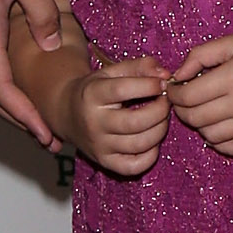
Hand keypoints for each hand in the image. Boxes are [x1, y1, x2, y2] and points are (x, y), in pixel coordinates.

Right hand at [63, 55, 171, 177]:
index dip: (150, 85)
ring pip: (139, 144)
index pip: (124, 89)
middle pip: (136, 122)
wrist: (66, 113)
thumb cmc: (96, 89)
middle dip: (160, 110)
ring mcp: (98, 145)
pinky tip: (151, 140)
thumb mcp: (112, 71)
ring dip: (160, 130)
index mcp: (92, 94)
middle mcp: (93, 123)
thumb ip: (140, 66)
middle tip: (165, 102)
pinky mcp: (104, 162)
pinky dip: (151, 155)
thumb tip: (165, 75)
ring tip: (161, 118)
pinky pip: (134, 166)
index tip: (162, 83)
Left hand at [167, 22, 232, 158]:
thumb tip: (178, 76)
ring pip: (211, 136)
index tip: (173, 87)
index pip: (187, 97)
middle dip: (181, 110)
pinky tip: (218, 129)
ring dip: (199, 125)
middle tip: (184, 99)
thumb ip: (201, 55)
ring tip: (203, 110)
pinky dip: (221, 144)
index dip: (173, 93)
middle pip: (195, 118)